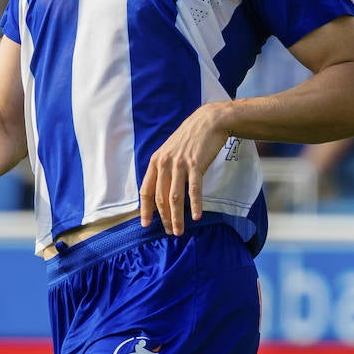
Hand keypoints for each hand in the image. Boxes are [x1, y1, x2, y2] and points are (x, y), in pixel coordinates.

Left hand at [139, 103, 228, 236]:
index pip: (146, 190)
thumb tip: (161, 190)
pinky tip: (196, 216)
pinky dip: (194, 204)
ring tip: (179, 231)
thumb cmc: (189, 138)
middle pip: (160, 198)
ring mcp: (180, 164)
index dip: (145, 209)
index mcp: (156, 161)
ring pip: (174, 197)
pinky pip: (194, 189)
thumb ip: (164, 169)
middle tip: (170, 232)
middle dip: (164, 218)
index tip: (146, 224)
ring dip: (177, 217)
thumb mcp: (170, 151)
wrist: (208, 122)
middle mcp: (165, 163)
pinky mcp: (196, 164)